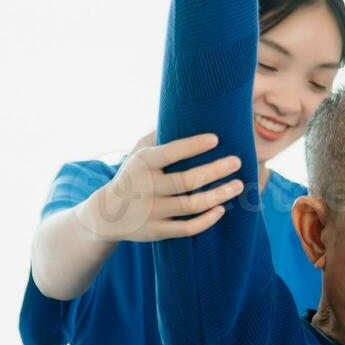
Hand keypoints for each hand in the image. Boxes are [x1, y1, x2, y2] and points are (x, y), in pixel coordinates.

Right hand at [77, 131, 243, 241]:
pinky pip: (187, 229)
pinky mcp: (157, 231)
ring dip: (219, 194)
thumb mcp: (138, 153)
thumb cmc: (132, 176)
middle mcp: (146, 188)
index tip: (216, 139)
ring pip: (192, 205)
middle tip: (237, 161)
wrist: (106, 215)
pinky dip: (207, 220)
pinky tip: (221, 209)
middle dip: (216, 170)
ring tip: (239, 185)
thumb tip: (185, 113)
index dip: (193, 145)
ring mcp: (151, 211)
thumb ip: (158, 136)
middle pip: (187, 180)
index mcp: (142, 164)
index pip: (170, 153)